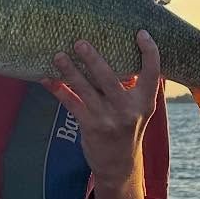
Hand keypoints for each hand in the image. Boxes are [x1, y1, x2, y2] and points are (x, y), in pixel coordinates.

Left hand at [44, 30, 160, 183]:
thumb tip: (125, 56)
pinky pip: (71, 103)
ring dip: (70, 71)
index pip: (152, 73)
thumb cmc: (128, 129)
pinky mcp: (90, 126)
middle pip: (109, 78)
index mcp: (145, 102)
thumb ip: (135, 87)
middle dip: (93, 59)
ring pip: (85, 89)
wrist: (119, 165)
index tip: (141, 33)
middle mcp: (128, 109)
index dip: (149, 52)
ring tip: (58, 55)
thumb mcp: (139, 110)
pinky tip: (46, 78)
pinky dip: (58, 90)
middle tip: (79, 42)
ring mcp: (108, 119)